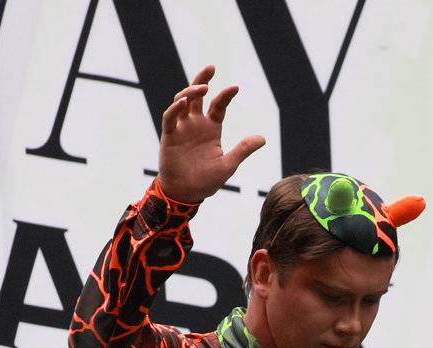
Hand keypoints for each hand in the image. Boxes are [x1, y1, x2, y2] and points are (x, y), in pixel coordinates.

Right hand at [158, 65, 264, 204]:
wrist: (186, 194)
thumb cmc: (206, 181)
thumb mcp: (228, 165)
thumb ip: (243, 150)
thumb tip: (262, 138)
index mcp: (211, 128)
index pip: (219, 105)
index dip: (226, 96)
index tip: (235, 88)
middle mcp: (196, 124)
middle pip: (198, 95)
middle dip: (203, 79)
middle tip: (211, 67)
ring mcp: (181, 128)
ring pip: (183, 101)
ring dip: (190, 91)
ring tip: (203, 87)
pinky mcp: (169, 135)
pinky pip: (170, 117)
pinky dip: (175, 109)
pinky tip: (183, 103)